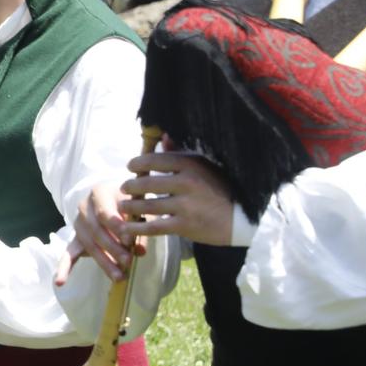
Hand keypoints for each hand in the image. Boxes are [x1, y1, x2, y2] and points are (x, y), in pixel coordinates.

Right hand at [58, 179, 145, 285]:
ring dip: (103, 262)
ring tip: (119, 277)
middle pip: (95, 231)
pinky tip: (60, 282)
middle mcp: (84, 207)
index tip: (128, 240)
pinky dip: (64, 268)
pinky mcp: (76, 239)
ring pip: (88, 245)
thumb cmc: (129, 201)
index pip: (105, 212)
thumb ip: (140, 226)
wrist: (113, 196)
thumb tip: (139, 251)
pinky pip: (68, 253)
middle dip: (112, 248)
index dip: (116, 226)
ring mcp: (78, 224)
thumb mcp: (138, 207)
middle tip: (128, 261)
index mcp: (99, 193)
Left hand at [118, 149, 234, 245]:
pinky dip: (136, 228)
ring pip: (147, 205)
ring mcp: (185, 206)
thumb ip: (181, 153)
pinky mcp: (184, 226)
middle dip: (130, 186)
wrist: (241, 219)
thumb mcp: (205, 166)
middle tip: (124, 188)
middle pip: (147, 183)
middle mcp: (187, 183)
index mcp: (191, 165)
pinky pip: (154, 226)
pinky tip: (126, 228)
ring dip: (130, 206)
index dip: (138, 163)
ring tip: (124, 206)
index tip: (131, 166)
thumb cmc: (221, 189)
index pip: (155, 160)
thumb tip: (162, 137)